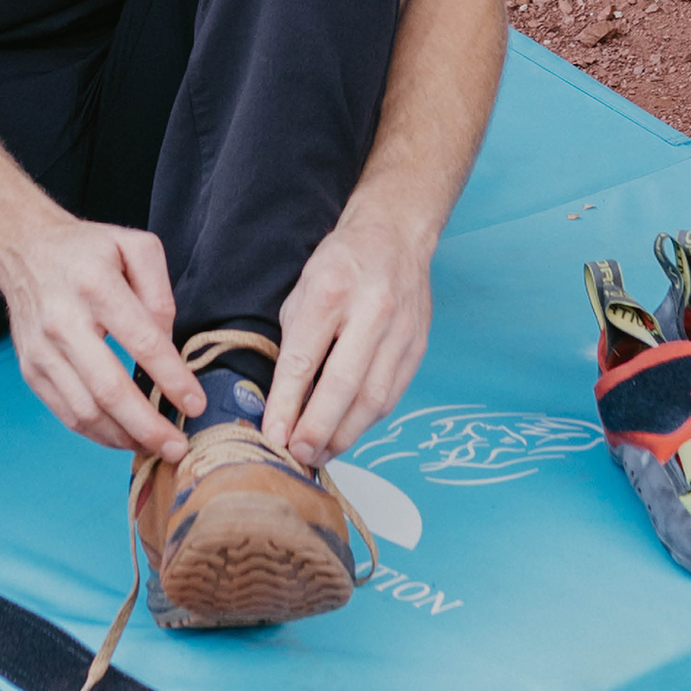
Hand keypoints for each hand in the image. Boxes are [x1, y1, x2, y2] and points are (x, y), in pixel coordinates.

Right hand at [0, 213, 203, 459]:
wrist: (23, 250)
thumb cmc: (86, 250)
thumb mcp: (134, 246)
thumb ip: (159, 292)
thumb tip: (168, 343)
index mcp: (94, 285)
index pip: (141, 342)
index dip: (172, 379)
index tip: (195, 404)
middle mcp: (63, 321)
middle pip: (109, 390)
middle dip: (148, 426)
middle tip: (178, 447)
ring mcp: (42, 350)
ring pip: (85, 411)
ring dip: (124, 437)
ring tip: (155, 447)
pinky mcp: (31, 369)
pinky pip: (66, 413)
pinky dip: (98, 433)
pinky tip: (124, 436)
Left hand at [262, 213, 432, 467]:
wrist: (396, 234)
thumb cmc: (341, 262)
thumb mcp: (303, 289)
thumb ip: (294, 341)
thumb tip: (282, 400)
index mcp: (331, 292)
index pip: (304, 359)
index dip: (287, 404)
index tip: (273, 435)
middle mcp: (371, 312)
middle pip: (343, 386)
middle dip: (317, 429)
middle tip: (297, 456)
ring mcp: (401, 330)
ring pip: (373, 399)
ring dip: (344, 435)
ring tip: (319, 454)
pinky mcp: (418, 346)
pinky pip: (391, 395)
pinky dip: (366, 420)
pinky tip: (347, 432)